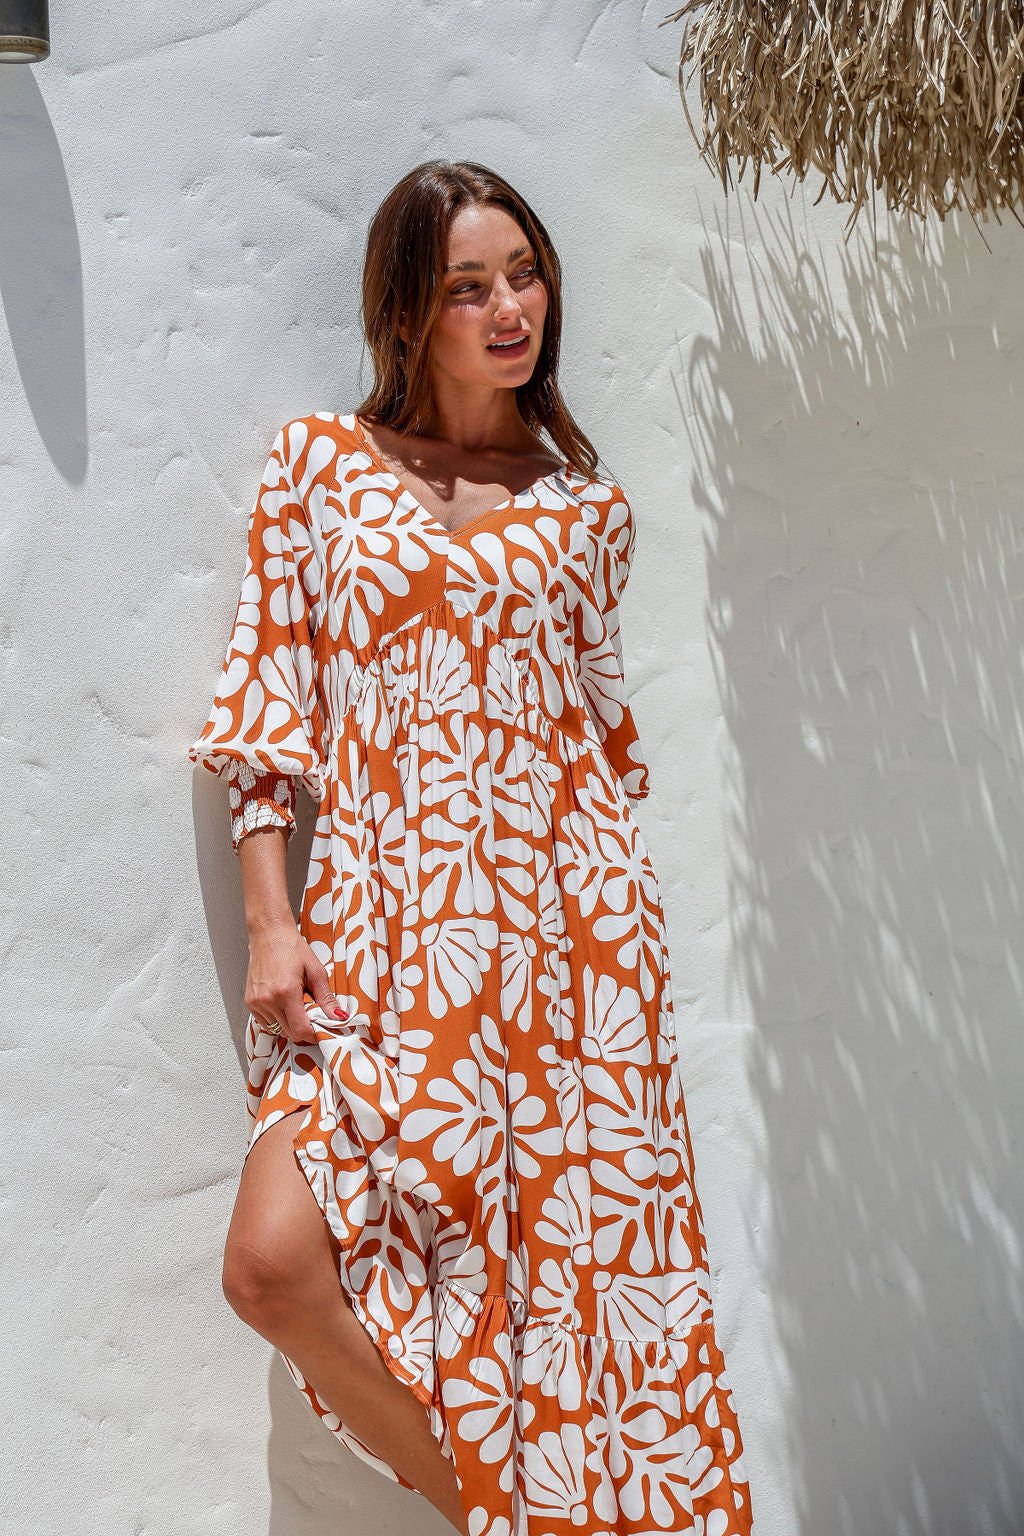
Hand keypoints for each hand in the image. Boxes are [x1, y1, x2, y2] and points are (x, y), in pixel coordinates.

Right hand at [244, 920, 347, 1044]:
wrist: (269, 934)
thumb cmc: (292, 948)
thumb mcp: (316, 971)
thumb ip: (327, 998)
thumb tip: (339, 1018)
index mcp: (286, 992)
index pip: (300, 1030)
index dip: (313, 1035)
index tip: (321, 1030)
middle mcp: (268, 1000)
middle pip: (289, 1033)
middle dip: (303, 1029)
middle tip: (312, 1015)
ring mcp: (256, 1002)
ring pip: (277, 1029)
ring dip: (289, 1024)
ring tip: (297, 1006)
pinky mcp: (249, 1002)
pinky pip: (266, 1022)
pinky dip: (277, 1019)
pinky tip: (284, 1004)